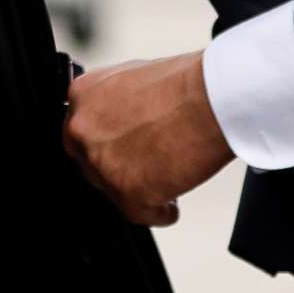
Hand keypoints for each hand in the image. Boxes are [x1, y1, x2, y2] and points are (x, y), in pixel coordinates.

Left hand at [62, 52, 234, 227]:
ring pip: (114, 191)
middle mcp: (83, 129)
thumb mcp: (134, 78)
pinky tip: (171, 202)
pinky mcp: (126, 192)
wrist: (210, 100)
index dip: (108, 145)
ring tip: (169, 177)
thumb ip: (115, 102)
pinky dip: (160, 212)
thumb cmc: (186, 84)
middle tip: (149, 165)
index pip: (82, 133)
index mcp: (83, 95)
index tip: (125, 151)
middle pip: (93, 164)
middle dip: (120, 169)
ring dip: (140, 189)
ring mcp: (101, 162)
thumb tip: (121, 121)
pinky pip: (141, 214)